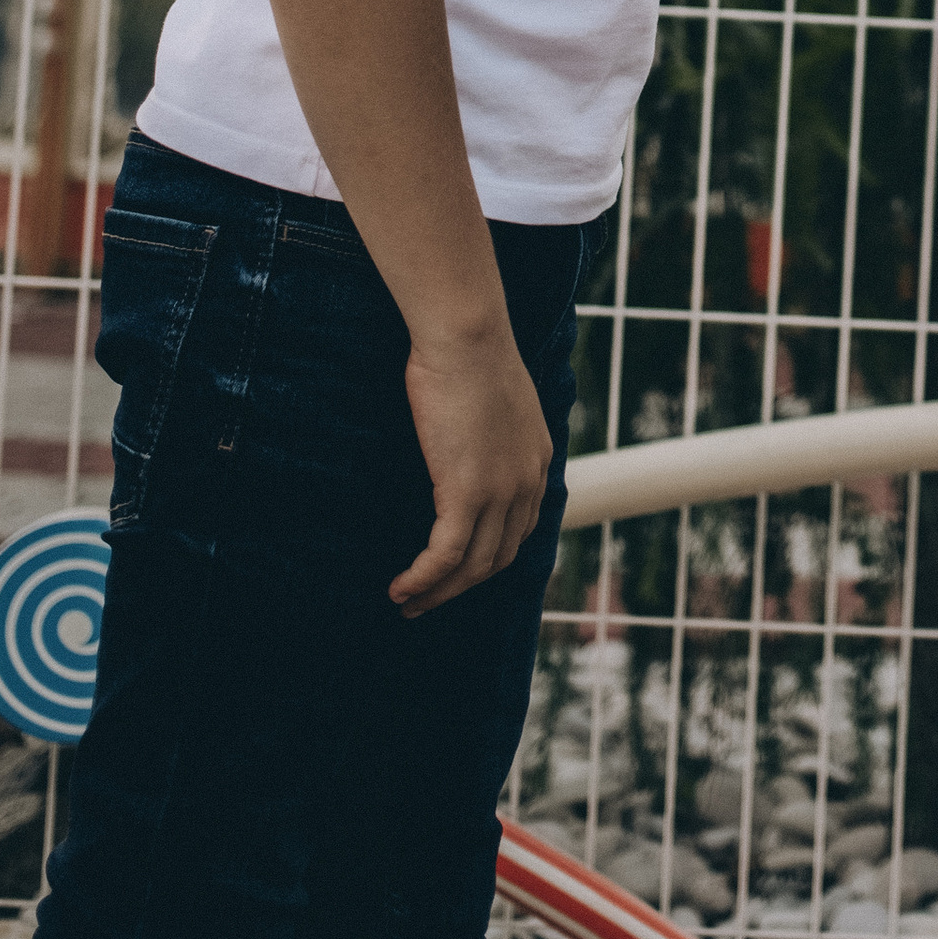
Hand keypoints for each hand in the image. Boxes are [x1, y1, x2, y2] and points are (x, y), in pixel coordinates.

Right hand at [394, 337, 554, 614]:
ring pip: (473, 565)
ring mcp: (501, 491)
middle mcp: (528, 483)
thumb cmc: (468, 351)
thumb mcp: (494, 396)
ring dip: (438, 591)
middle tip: (428, 598)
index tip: (458, 569)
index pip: (520, 528)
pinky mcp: (467, 493)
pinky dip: (423, 579)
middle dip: (462, 585)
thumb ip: (491, 426)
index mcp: (538, 460)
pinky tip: (399, 588)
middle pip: (498, 556)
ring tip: (407, 602)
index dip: (489, 555)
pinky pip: (445, 555)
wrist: (467, 335)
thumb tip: (467, 434)